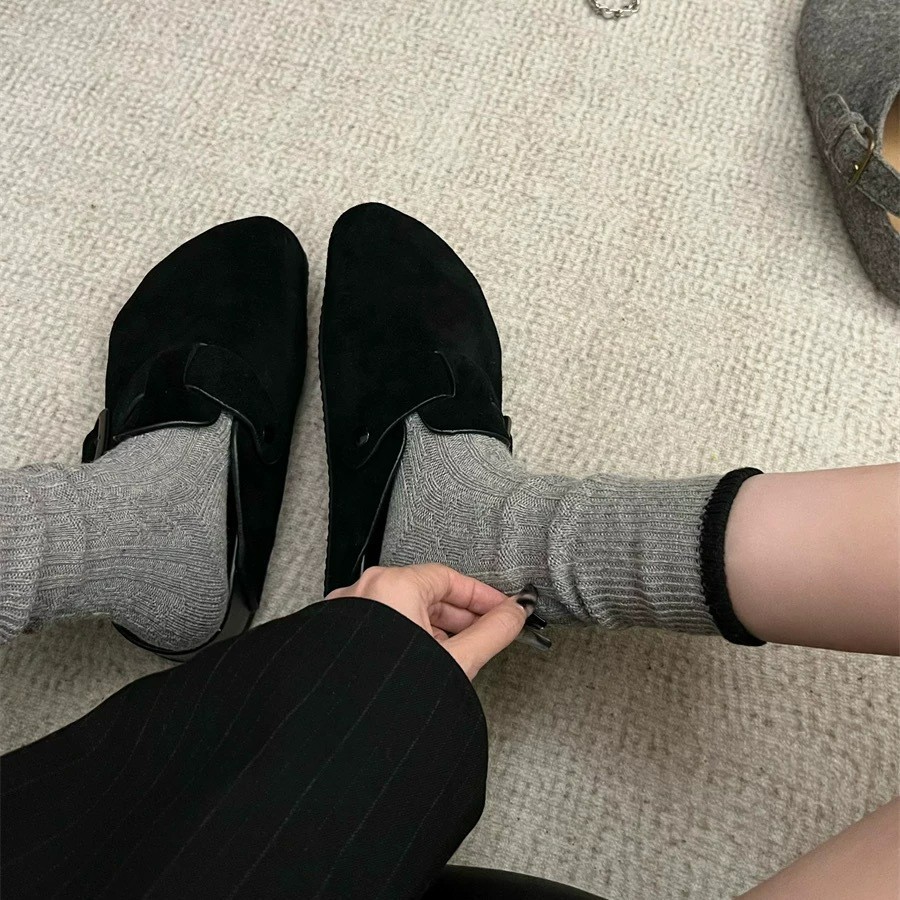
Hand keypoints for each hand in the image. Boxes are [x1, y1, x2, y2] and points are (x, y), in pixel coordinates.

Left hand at [326, 564, 529, 679]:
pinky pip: (385, 625)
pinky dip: (411, 636)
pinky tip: (429, 659)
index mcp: (391, 586)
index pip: (448, 578)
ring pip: (405, 610)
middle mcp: (364, 593)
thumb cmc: (394, 696)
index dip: (481, 595)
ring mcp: (348, 615)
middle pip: (426, 593)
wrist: (353, 740)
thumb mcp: (458, 659)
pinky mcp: (342, 638)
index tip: (502, 608)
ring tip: (461, 651)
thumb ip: (492, 632)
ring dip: (437, 628)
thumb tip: (514, 615)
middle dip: (461, 615)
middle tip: (488, 629)